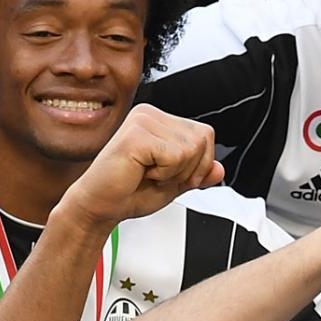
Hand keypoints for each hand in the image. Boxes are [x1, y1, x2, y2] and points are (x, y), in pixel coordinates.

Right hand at [57, 104, 223, 228]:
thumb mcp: (174, 184)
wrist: (100, 206)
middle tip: (157, 176)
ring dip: (174, 173)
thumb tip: (220, 169)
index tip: (168, 175)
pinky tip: (141, 172)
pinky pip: (176, 156)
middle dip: (188, 169)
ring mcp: (143, 120)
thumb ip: (197, 174)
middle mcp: (150, 113)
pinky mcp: (137, 134)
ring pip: (191, 149)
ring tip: (147, 174)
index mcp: (159, 119)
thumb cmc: (129, 192)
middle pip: (203, 139)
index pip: (205, 134)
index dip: (198, 164)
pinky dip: (165, 174)